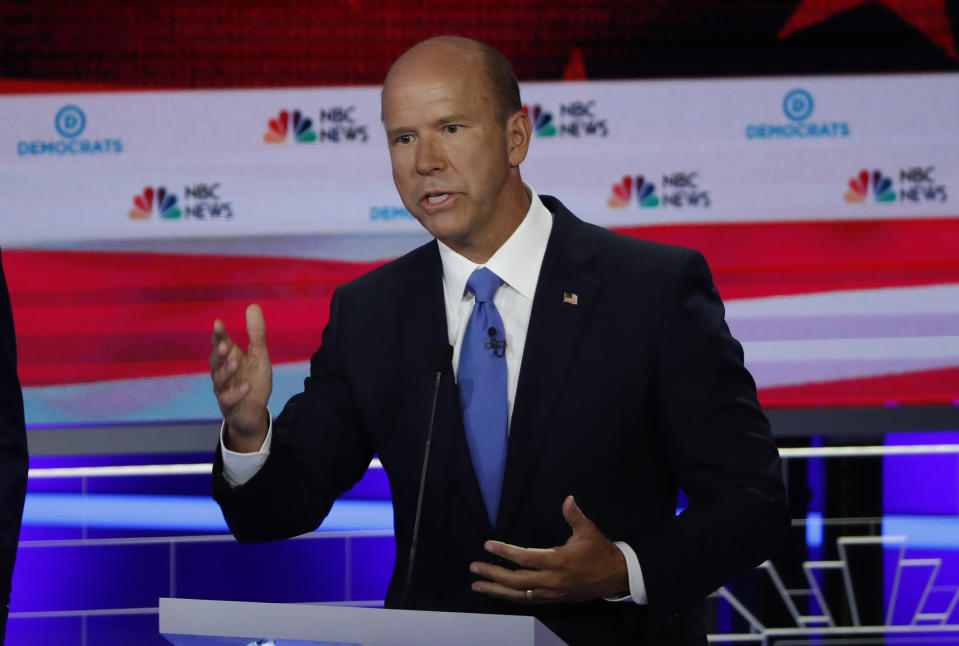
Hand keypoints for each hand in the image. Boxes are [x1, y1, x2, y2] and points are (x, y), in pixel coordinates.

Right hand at [210, 304, 272, 451]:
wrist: (254, 412)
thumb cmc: (253, 380)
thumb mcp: (259, 356)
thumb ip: (256, 334)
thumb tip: (253, 306)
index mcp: (229, 358)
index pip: (220, 344)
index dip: (218, 334)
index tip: (218, 323)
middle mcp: (222, 373)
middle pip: (215, 361)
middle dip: (219, 353)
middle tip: (225, 344)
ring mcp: (224, 390)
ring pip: (219, 380)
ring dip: (227, 371)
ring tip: (236, 362)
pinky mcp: (229, 406)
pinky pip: (229, 400)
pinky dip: (237, 393)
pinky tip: (246, 386)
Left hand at [469, 495, 628, 603]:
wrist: (615, 577)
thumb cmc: (599, 551)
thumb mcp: (588, 531)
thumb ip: (574, 516)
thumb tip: (568, 498)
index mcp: (558, 561)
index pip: (525, 558)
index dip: (505, 551)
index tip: (487, 545)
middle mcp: (552, 580)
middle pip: (516, 580)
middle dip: (493, 574)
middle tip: (474, 567)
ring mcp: (552, 593)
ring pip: (518, 595)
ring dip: (496, 590)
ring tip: (477, 585)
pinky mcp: (553, 600)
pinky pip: (527, 601)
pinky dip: (510, 598)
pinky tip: (498, 593)